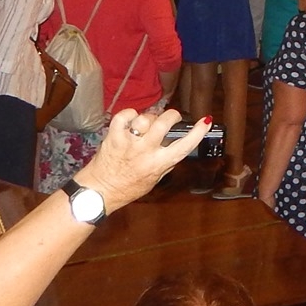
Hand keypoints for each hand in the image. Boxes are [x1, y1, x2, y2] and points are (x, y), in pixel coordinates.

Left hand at [76, 109, 209, 213]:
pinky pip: (124, 116)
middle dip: (171, 115)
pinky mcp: (113, 137)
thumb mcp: (154, 180)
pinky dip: (129, 114)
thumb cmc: (127, 188)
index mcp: (158, 164)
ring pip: (145, 118)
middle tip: (171, 117)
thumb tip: (179, 148)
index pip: (184, 146)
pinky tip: (131, 120)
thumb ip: (167, 163)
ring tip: (146, 124)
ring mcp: (128, 143)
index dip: (197, 132)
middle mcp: (145, 152)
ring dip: (149, 117)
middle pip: (164, 123)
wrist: (100, 191)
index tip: (205, 121)